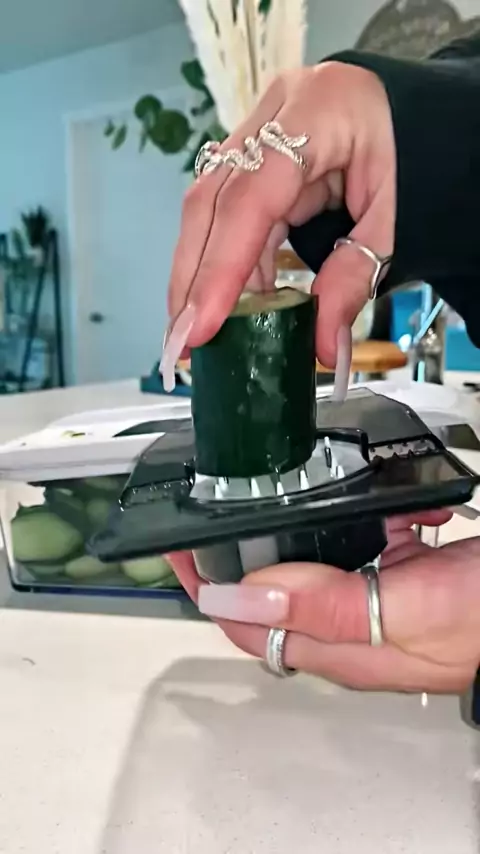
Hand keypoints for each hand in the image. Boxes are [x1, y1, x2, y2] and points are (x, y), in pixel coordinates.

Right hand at [162, 62, 395, 381]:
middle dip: (192, 278)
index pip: (250, 198)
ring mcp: (257, 130)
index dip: (220, 267)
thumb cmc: (415, 153)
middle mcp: (273, 113)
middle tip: (183, 341)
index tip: (199, 326)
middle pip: (210, 201)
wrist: (412, 111)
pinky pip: (226, 213)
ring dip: (201, 275)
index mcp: (316, 112)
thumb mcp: (396, 217)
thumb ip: (356, 277)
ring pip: (208, 208)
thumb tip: (324, 349)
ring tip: (199, 332)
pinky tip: (227, 304)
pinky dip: (225, 263)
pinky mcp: (251, 155)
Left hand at [170, 511, 479, 693]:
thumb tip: (240, 595)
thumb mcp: (403, 611)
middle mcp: (349, 626)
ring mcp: (373, 597)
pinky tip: (357, 499)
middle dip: (235, 550)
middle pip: (269, 591)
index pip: (246, 622)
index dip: (204, 585)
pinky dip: (346, 515)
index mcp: (341, 645)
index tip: (174, 544)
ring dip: (286, 527)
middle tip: (209, 508)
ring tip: (265, 495)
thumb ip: (323, 605)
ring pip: (307, 561)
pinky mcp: (397, 572)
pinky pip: (353, 541)